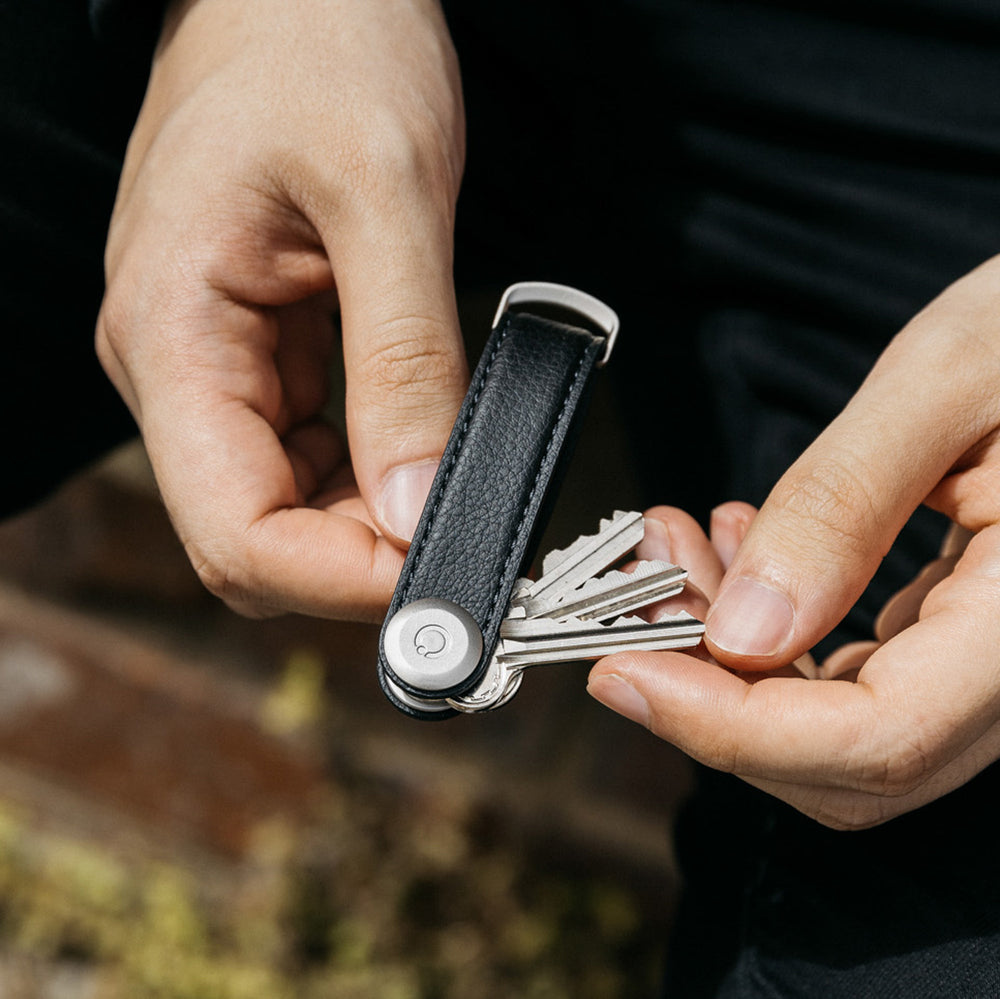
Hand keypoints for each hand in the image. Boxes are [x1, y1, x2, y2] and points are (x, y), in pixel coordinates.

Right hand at [97, 0, 466, 620]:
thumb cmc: (321, 41)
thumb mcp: (387, 195)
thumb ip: (405, 362)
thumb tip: (422, 509)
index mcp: (174, 338)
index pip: (237, 533)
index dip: (343, 582)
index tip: (451, 586)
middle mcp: (177, 373)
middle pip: (255, 542)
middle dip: (364, 566)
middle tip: (475, 551)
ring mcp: (215, 372)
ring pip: (285, 513)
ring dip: (374, 530)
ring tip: (462, 497)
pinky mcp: (258, 362)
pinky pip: (308, 461)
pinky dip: (371, 483)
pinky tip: (426, 454)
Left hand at [589, 256, 999, 827]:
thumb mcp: (944, 383)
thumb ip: (843, 505)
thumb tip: (745, 630)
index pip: (878, 737)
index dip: (733, 728)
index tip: (622, 673)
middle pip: (846, 755)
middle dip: (711, 692)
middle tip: (633, 599)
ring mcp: (988, 664)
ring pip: (833, 720)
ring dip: (725, 656)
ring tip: (669, 554)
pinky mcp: (957, 639)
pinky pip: (850, 673)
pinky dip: (768, 632)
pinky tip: (731, 555)